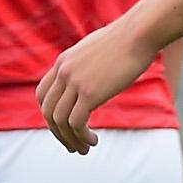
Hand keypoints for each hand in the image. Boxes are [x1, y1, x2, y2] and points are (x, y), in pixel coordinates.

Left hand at [37, 18, 158, 152]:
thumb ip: (88, 63)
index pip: (42, 95)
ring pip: (60, 120)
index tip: (64, 126)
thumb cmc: (127, 39)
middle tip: (72, 145)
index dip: (49, 115)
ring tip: (84, 149)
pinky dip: (82, 136)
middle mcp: (64, 72)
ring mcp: (75, 82)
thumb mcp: (97, 49)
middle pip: (48, 111)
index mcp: (63, 62)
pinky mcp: (90, 93)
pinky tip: (93, 141)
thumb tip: (94, 73)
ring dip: (70, 139)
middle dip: (57, 133)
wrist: (139, 33)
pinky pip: (76, 123)